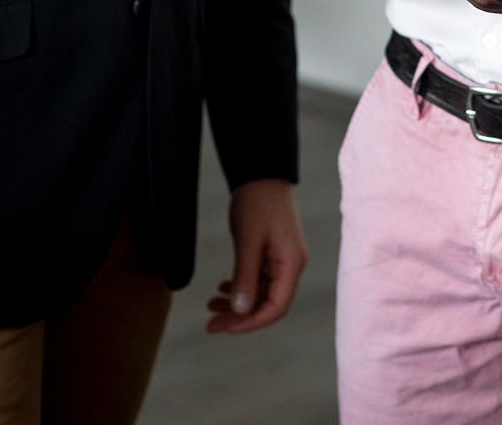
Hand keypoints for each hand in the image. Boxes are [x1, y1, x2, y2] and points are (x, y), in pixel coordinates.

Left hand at [206, 178, 306, 333]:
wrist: (261, 174)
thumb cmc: (258, 203)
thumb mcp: (248, 241)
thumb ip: (246, 276)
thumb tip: (241, 311)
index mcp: (291, 263)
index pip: (276, 307)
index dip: (250, 322)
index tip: (224, 327)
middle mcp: (291, 266)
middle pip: (267, 304)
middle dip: (240, 317)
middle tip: (211, 323)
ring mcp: (282, 260)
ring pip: (260, 294)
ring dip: (237, 303)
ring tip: (211, 305)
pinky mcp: (272, 254)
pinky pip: (258, 280)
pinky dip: (240, 287)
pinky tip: (223, 288)